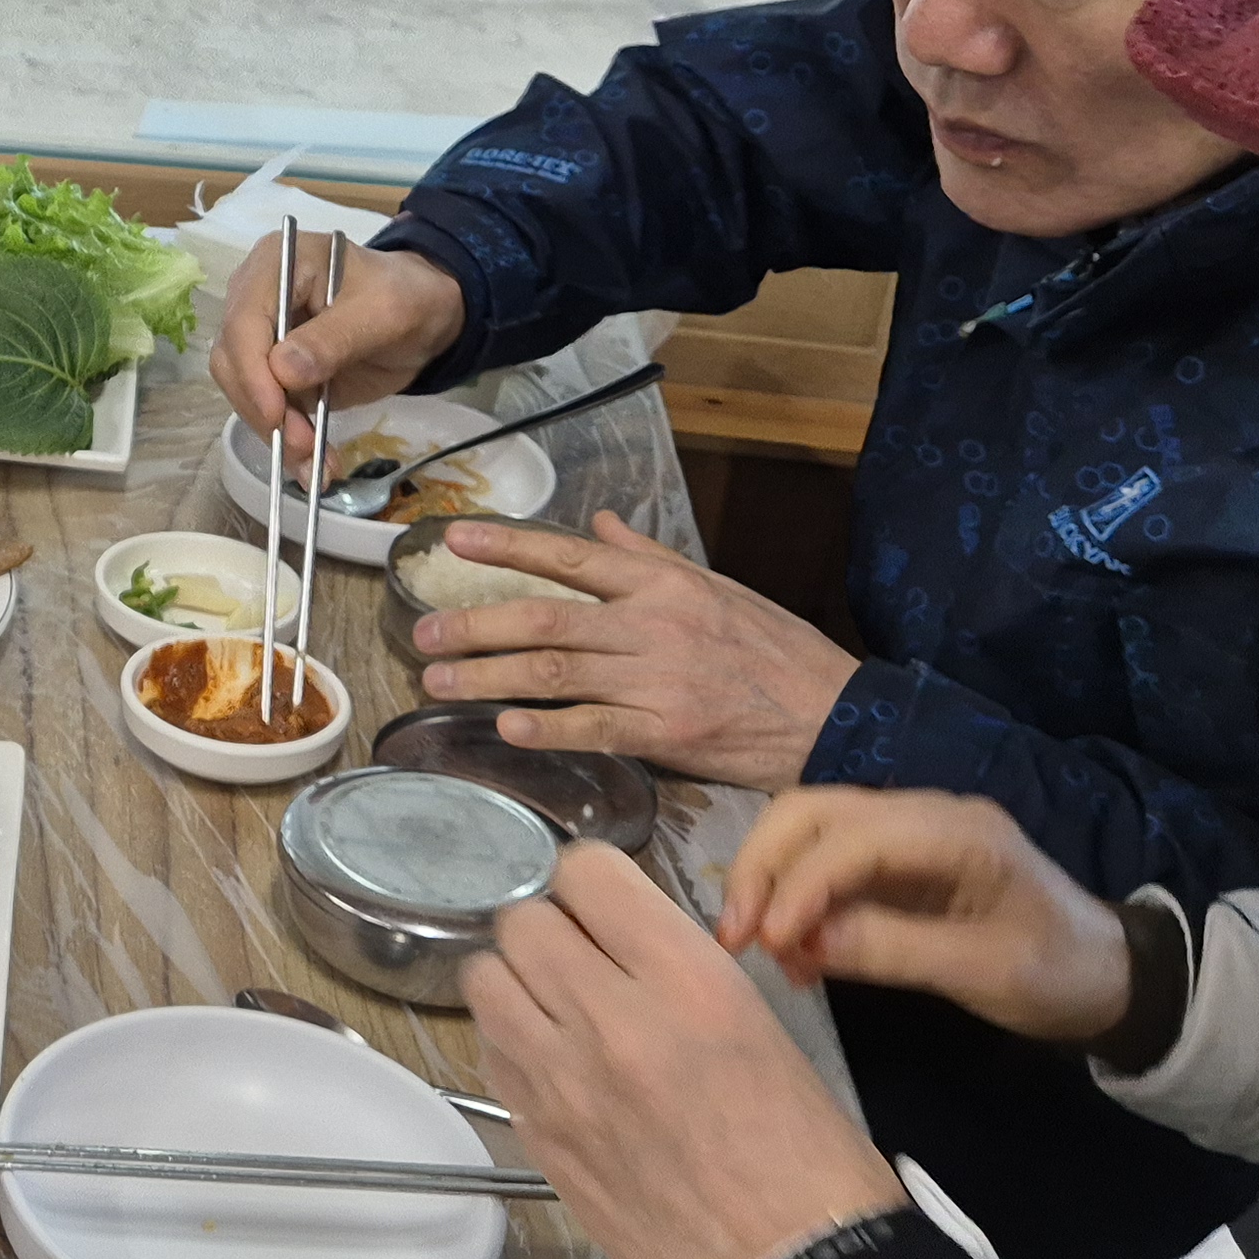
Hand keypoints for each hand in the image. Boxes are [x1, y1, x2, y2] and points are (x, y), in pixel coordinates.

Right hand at [208, 233, 465, 464]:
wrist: (428, 316)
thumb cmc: (408, 298)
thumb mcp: (384, 311)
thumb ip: (335, 337)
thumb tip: (283, 371)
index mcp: (277, 264)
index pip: (243, 320)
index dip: (252, 371)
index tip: (276, 415)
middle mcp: (257, 299)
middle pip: (233, 360)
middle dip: (263, 409)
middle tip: (302, 446)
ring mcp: (264, 338)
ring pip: (245, 392)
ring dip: (276, 434)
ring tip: (316, 466)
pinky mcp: (277, 374)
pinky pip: (270, 411)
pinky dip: (289, 443)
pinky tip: (314, 467)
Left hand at [414, 512, 854, 789]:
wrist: (836, 713)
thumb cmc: (774, 649)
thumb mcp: (715, 586)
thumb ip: (647, 557)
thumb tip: (596, 524)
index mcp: (661, 585)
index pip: (568, 558)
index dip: (507, 547)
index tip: (453, 539)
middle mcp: (652, 626)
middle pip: (545, 619)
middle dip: (475, 625)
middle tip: (422, 634)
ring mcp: (658, 681)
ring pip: (556, 672)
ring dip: (490, 676)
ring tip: (438, 682)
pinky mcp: (669, 734)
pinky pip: (596, 728)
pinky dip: (548, 726)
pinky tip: (506, 726)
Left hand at [470, 842, 906, 1258]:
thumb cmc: (813, 1163)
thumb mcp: (763, 1030)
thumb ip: (682, 976)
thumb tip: (624, 951)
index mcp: (688, 981)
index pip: (587, 874)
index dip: (594, 885)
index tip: (607, 908)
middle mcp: (611, 1018)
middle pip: (523, 920)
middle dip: (552, 931)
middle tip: (585, 963)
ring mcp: (562, 1081)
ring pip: (485, 979)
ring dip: (517, 982)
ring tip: (558, 1009)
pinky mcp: (537, 1137)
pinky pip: (490, 1052)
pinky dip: (510, 1044)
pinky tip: (552, 1065)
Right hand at [717, 788, 1135, 1040]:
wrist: (1113, 975)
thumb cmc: (1058, 973)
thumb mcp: (982, 973)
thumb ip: (891, 950)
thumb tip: (800, 943)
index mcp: (956, 830)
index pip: (851, 836)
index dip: (799, 885)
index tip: (768, 945)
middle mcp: (923, 813)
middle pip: (812, 812)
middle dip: (763, 868)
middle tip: (736, 938)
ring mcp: (908, 831)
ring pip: (808, 828)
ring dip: (771, 880)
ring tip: (761, 950)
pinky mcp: (898, 860)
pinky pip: (827, 860)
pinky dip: (796, 898)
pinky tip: (795, 950)